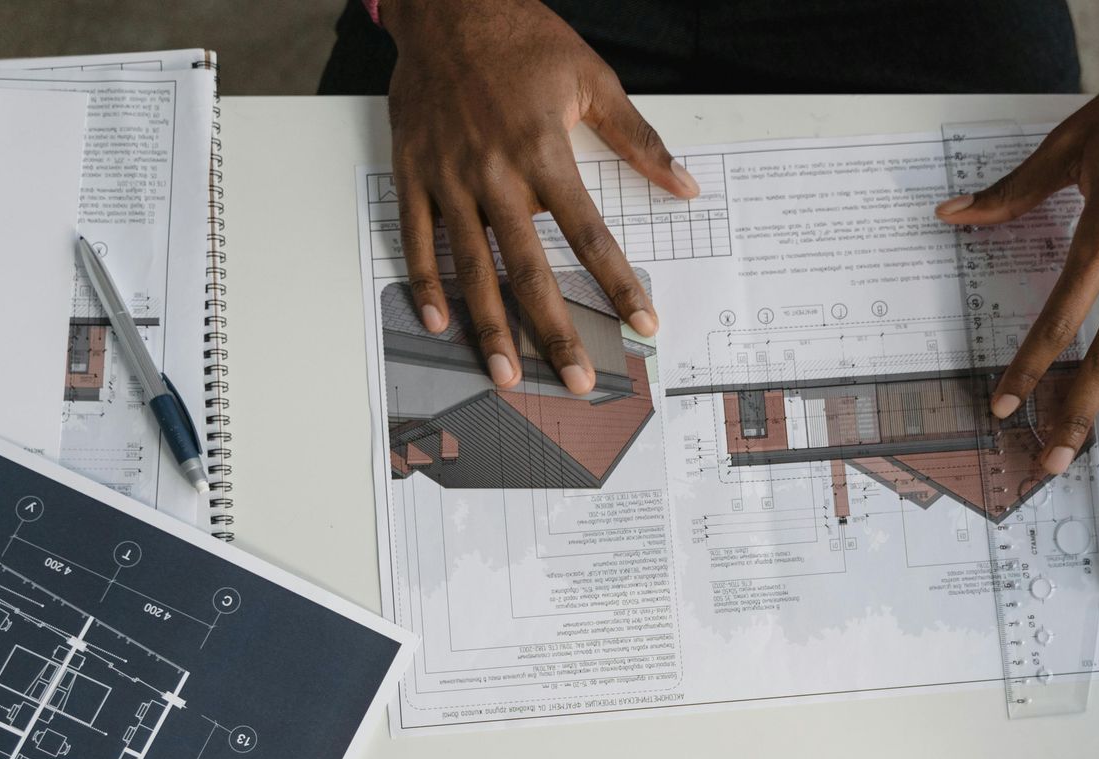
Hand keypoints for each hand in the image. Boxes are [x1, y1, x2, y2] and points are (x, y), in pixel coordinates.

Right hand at [386, 0, 697, 392]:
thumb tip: (685, 185)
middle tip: (574, 379)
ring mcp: (449, 177)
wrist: (447, 2)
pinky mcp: (413, 172)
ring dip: (488, 326)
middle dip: (554, 331)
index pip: (589, 235)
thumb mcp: (592, 78)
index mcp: (543, 152)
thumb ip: (638, 138)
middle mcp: (494, 173)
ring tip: (504, 372)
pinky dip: (424, 283)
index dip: (618, 284)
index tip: (643, 322)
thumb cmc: (521, 38)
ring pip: (471, 268)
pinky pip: (417, 238)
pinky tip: (437, 323)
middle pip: (529, 269)